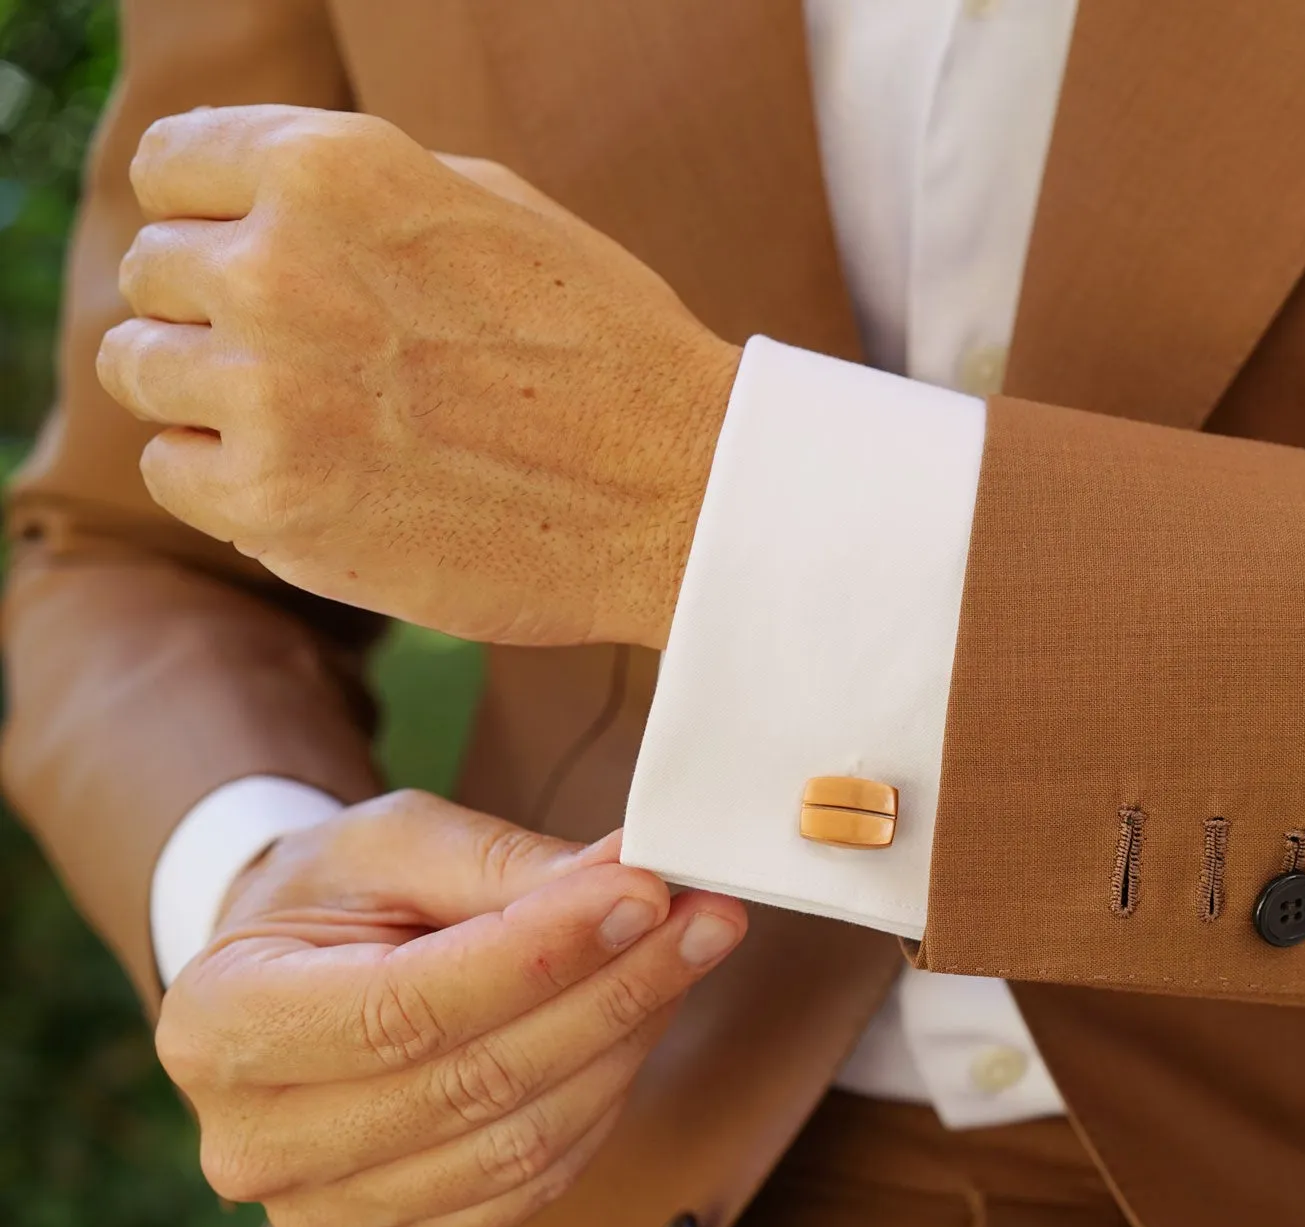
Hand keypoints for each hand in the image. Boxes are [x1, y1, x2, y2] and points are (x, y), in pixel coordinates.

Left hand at [96, 105, 740, 648]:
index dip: (214, 216)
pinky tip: (319, 477)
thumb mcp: (486, 207)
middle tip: (319, 361)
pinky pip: (172, 469)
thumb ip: (349, 191)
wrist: (682, 492)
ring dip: (212, 395)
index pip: (173, 167)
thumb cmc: (603, 345)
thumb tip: (241, 203)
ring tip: (317, 420)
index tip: (260, 259)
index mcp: (335, 168)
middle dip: (219, 312)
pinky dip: (227, 479)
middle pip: (155, 273)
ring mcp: (269, 388)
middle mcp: (282, 264)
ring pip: (141, 371)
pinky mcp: (272, 500)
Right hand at [155, 791, 746, 1226]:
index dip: (544, 954)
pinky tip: (640, 1025)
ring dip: (626, 1045)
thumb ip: (500, 863)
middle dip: (614, 992)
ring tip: (685, 957)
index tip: (645, 893)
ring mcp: (320, 1208)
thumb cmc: (331, 897)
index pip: (408, 1006)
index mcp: (222, 1021)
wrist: (286, 970)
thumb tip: (627, 879)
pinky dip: (603, 1102)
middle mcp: (255, 1138)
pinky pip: (530, 1186)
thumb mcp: (390, 841)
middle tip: (704, 918)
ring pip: (519, 1144)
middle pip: (475, 1083)